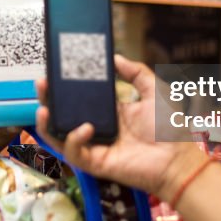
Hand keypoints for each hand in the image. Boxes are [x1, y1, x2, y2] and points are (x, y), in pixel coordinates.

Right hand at [35, 54, 202, 198]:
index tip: (57, 69)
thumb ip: (136, 72)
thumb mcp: (154, 90)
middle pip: (63, 115)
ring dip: (47, 124)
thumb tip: (115, 57)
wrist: (178, 158)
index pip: (80, 97)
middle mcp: (98, 128)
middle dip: (48, 100)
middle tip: (42, 83)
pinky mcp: (96, 163)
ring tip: (43, 108)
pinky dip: (74, 140)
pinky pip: (74, 153)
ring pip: (60, 136)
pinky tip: (85, 128)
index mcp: (109, 112)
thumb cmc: (169, 128)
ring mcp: (95, 146)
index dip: (66, 86)